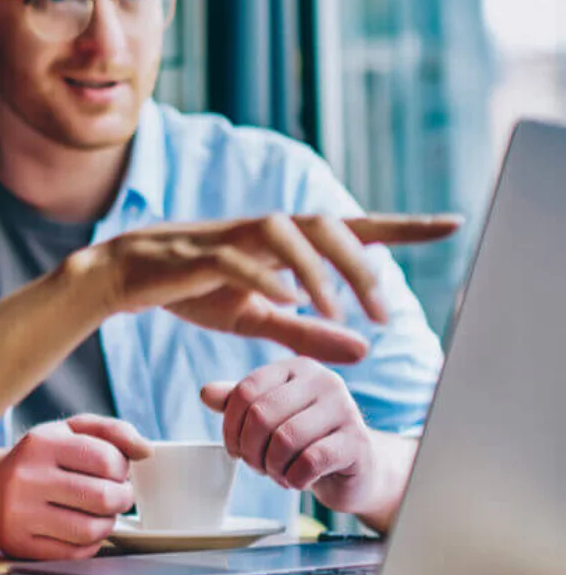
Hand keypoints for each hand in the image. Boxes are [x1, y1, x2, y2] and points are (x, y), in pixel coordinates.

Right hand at [0, 415, 149, 560]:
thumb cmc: (41, 458)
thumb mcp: (70, 430)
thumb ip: (112, 431)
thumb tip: (145, 450)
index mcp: (41, 443)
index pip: (106, 459)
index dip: (122, 468)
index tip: (116, 470)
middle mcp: (26, 477)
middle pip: (103, 497)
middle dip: (122, 498)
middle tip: (117, 494)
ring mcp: (20, 513)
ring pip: (91, 530)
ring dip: (107, 523)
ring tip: (100, 512)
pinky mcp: (20, 544)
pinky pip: (75, 554)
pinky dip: (89, 544)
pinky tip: (81, 528)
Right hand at [84, 213, 459, 362]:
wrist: (123, 277)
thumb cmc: (192, 290)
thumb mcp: (256, 317)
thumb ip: (307, 331)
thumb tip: (365, 350)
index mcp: (282, 243)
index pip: (351, 228)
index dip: (401, 226)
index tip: (451, 224)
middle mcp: (262, 230)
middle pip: (325, 223)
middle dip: (362, 263)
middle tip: (384, 312)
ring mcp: (229, 236)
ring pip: (285, 231)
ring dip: (317, 269)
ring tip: (336, 310)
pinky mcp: (196, 254)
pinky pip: (237, 258)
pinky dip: (264, 276)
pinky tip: (286, 300)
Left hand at [200, 358, 381, 514]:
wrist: (356, 469)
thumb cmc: (307, 440)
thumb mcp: (270, 417)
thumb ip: (239, 403)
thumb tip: (205, 393)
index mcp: (297, 368)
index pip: (246, 391)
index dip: (230, 426)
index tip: (233, 449)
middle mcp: (324, 381)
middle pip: (262, 415)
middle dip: (250, 449)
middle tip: (256, 466)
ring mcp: (345, 409)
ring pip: (285, 439)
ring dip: (272, 467)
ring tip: (277, 473)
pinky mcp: (358, 442)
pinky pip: (309, 462)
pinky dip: (294, 479)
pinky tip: (297, 481)